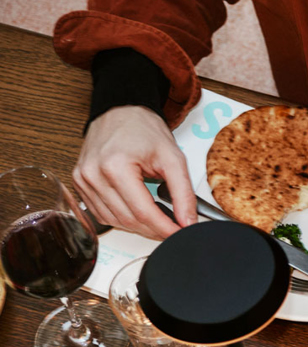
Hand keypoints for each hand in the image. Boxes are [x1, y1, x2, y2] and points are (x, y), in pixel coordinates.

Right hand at [74, 105, 194, 239]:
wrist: (120, 112)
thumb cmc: (143, 130)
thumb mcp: (173, 159)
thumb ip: (183, 194)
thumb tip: (188, 222)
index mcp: (115, 167)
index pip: (143, 213)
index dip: (165, 229)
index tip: (181, 234)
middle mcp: (93, 174)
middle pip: (128, 220)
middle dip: (155, 230)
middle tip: (174, 229)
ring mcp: (82, 179)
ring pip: (114, 221)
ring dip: (140, 227)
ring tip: (159, 219)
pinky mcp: (79, 183)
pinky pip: (102, 213)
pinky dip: (123, 219)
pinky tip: (138, 212)